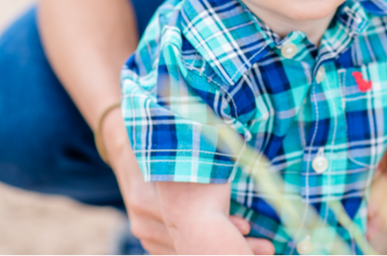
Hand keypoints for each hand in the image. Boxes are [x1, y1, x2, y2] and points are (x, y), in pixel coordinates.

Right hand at [102, 114, 273, 254]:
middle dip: (226, 246)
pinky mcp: (147, 239)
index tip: (248, 225)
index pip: (187, 220)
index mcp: (144, 198)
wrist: (122, 148)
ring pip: (186, 251)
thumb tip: (231, 142)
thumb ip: (193, 154)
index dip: (220, 224)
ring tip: (256, 251)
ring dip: (217, 252)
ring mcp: (143, 232)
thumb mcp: (170, 145)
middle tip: (263, 246)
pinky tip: (225, 251)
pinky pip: (177, 252)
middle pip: (190, 242)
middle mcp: (141, 220)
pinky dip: (201, 251)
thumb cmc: (154, 143)